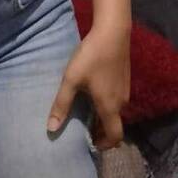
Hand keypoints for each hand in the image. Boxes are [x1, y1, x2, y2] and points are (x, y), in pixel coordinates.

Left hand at [46, 23, 130, 150]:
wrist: (113, 32)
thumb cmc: (91, 57)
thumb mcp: (72, 80)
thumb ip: (61, 104)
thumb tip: (51, 129)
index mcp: (110, 107)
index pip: (114, 137)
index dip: (105, 145)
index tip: (91, 144)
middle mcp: (121, 102)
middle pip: (114, 125)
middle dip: (101, 131)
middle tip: (84, 130)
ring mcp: (125, 90)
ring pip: (116, 112)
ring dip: (104, 117)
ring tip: (86, 112)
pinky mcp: (125, 79)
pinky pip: (117, 100)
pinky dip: (107, 104)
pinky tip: (94, 92)